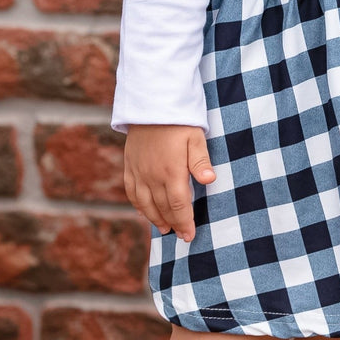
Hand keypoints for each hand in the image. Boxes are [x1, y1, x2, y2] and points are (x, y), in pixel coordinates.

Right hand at [124, 124, 215, 242]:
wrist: (151, 103)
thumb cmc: (178, 121)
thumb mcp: (196, 138)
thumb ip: (201, 161)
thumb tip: (209, 181)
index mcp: (171, 171)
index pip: (179, 205)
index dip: (185, 222)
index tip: (189, 236)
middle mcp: (152, 175)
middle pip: (163, 208)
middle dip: (173, 224)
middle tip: (181, 236)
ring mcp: (138, 171)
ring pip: (145, 204)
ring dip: (155, 219)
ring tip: (164, 229)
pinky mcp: (129, 165)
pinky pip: (131, 192)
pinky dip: (138, 205)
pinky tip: (144, 212)